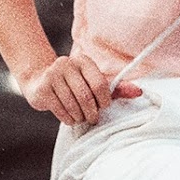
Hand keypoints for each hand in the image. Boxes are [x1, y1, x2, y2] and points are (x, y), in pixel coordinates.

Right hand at [21, 55, 142, 125]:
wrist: (39, 80)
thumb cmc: (74, 84)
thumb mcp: (94, 83)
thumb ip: (117, 88)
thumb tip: (139, 92)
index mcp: (84, 60)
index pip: (100, 84)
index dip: (104, 100)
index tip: (103, 106)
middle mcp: (67, 64)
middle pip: (86, 97)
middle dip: (92, 113)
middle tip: (92, 118)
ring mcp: (52, 75)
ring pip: (73, 105)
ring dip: (79, 117)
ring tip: (80, 118)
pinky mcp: (42, 88)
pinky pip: (60, 110)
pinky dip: (68, 119)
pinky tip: (70, 117)